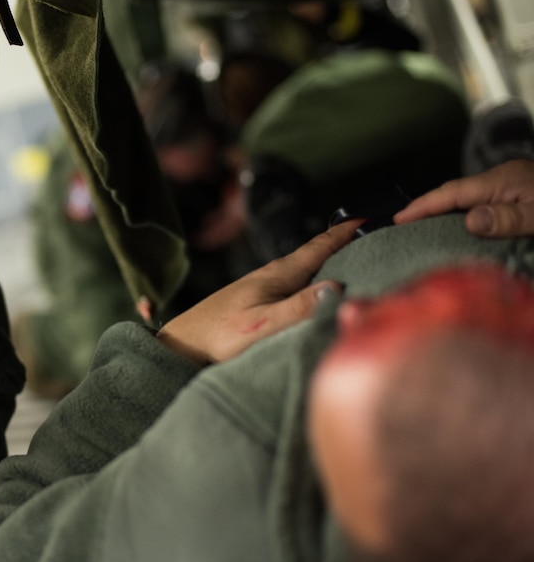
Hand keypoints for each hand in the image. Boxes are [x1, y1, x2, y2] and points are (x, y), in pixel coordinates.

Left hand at [156, 219, 360, 363]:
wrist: (183, 344)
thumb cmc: (219, 335)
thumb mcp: (263, 324)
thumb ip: (298, 308)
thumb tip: (337, 287)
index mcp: (279, 274)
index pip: (320, 246)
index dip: (346, 231)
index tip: (373, 218)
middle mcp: (274, 274)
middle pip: (317, 254)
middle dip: (347, 245)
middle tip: (378, 240)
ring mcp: (265, 286)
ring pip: (307, 269)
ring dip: (332, 263)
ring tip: (359, 264)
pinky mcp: (258, 300)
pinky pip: (297, 284)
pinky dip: (316, 281)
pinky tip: (321, 292)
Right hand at [393, 159, 533, 237]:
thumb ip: (509, 218)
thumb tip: (470, 221)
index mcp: (504, 179)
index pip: (454, 191)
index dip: (425, 205)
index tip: (399, 219)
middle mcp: (502, 178)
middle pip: (455, 192)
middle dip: (427, 207)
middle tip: (403, 227)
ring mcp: (509, 184)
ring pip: (467, 198)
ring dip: (444, 212)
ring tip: (422, 229)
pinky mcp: (516, 193)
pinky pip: (480, 203)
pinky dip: (463, 215)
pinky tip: (458, 227)